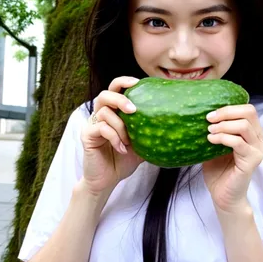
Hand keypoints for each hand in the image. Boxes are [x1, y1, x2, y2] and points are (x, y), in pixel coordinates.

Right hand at [80, 76, 143, 196]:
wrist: (108, 180)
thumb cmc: (125, 159)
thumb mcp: (142, 143)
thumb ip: (150, 130)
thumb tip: (175, 120)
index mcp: (113, 112)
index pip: (114, 89)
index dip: (123, 81)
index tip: (137, 82)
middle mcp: (101, 115)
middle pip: (105, 94)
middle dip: (120, 99)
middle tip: (133, 109)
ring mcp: (92, 124)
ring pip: (104, 112)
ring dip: (120, 125)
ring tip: (129, 140)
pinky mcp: (87, 135)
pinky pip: (101, 128)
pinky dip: (114, 137)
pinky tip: (122, 149)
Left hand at [202, 104, 262, 214]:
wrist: (223, 195)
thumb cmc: (219, 170)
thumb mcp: (215, 144)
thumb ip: (215, 130)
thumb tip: (202, 114)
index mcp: (252, 133)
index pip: (247, 110)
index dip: (229, 108)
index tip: (210, 114)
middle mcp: (259, 139)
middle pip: (249, 113)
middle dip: (227, 112)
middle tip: (209, 119)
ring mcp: (258, 150)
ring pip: (244, 126)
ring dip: (224, 126)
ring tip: (209, 132)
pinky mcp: (253, 161)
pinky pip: (238, 142)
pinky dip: (223, 138)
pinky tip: (211, 140)